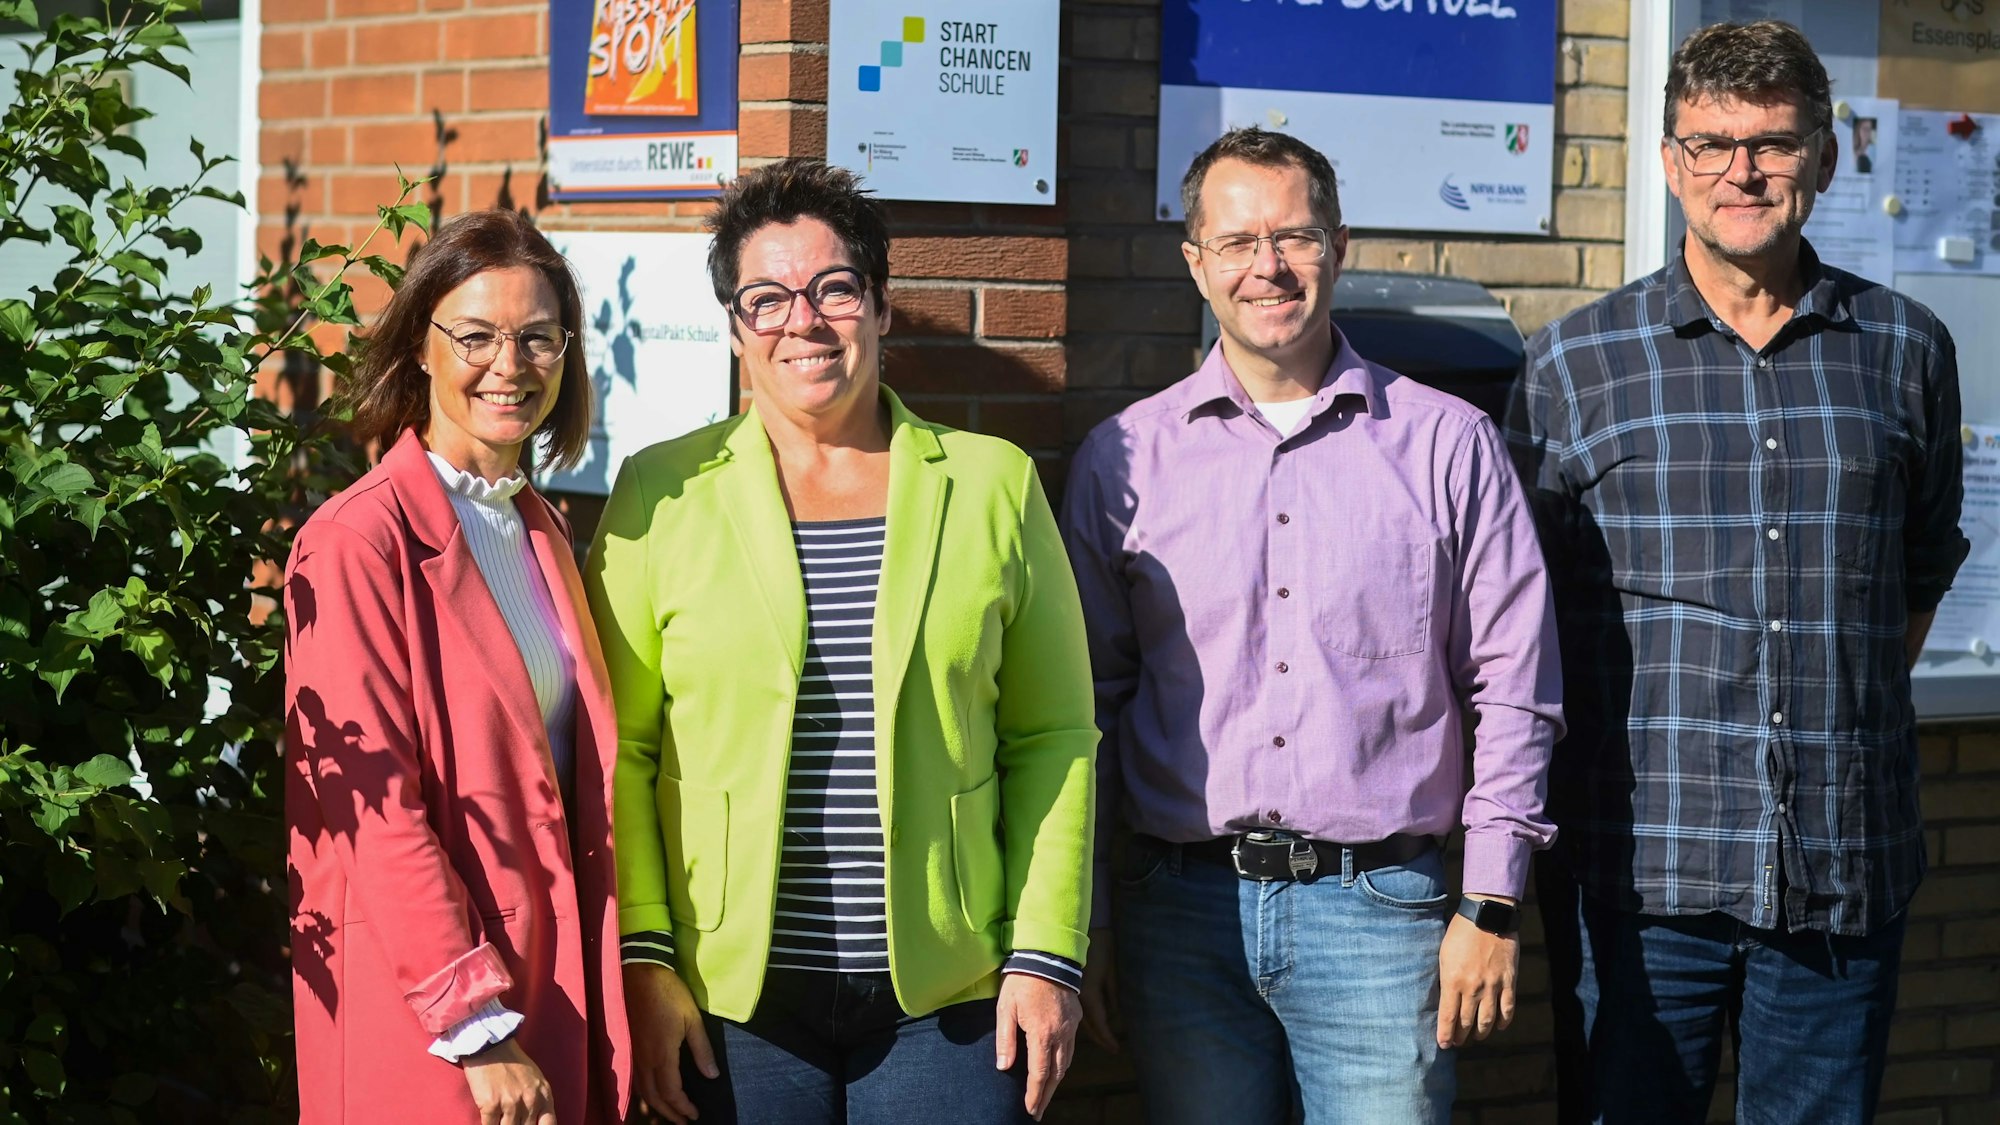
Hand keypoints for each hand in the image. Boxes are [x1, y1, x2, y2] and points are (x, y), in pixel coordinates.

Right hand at [461, 1038, 555, 1124]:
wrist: (490, 1045)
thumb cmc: (512, 1061)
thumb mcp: (535, 1079)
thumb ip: (539, 1100)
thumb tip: (538, 1122)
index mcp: (543, 1094)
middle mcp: (530, 1100)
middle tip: (513, 1121)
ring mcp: (511, 1103)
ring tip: (500, 1120)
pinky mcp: (490, 1105)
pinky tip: (489, 1121)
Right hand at [625, 962, 717, 1123]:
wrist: (639, 971)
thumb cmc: (668, 992)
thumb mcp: (692, 1018)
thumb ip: (702, 1049)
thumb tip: (711, 1075)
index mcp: (661, 1054)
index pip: (671, 1092)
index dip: (682, 1107)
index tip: (694, 1115)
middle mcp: (643, 1059)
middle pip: (654, 1097)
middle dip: (669, 1113)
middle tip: (683, 1122)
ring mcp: (632, 1053)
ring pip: (641, 1090)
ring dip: (655, 1106)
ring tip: (669, 1114)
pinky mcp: (627, 1046)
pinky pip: (634, 1079)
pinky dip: (644, 1093)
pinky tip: (650, 1095)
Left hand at [996, 972, 1082, 1120]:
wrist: (1047, 955)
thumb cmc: (1021, 981)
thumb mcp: (1005, 1009)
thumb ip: (1005, 1040)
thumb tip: (1004, 1067)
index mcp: (1042, 1034)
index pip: (1039, 1074)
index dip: (1035, 1094)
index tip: (1031, 1110)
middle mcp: (1061, 1034)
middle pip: (1057, 1074)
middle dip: (1047, 1094)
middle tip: (1038, 1110)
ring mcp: (1071, 1026)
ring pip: (1067, 1062)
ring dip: (1057, 1080)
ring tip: (1046, 1093)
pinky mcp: (1076, 1017)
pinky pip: (1072, 1047)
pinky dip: (1064, 1062)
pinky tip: (1057, 1066)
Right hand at [1079, 927, 1120, 1052]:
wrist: (1072, 933)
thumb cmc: (1099, 948)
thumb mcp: (1110, 972)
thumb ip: (1112, 995)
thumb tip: (1115, 1014)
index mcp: (1089, 996)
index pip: (1100, 1025)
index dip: (1108, 1039)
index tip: (1116, 1050)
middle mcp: (1076, 1001)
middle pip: (1088, 1027)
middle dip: (1100, 1039)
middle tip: (1112, 1048)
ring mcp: (1069, 997)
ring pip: (1079, 1021)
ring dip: (1090, 1031)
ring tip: (1102, 1039)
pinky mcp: (1066, 991)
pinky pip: (1074, 1012)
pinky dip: (1082, 1021)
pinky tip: (1085, 1024)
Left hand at [1436, 896, 1518, 1049]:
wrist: (1487, 916)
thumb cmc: (1460, 932)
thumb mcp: (1443, 954)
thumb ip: (1446, 979)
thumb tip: (1445, 999)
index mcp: (1452, 981)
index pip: (1448, 1017)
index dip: (1445, 1035)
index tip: (1443, 1045)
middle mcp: (1473, 988)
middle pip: (1466, 1022)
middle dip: (1460, 1037)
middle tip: (1457, 1043)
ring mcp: (1493, 986)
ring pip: (1487, 1020)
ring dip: (1480, 1033)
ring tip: (1475, 1037)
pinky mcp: (1509, 982)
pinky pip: (1508, 1009)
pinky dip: (1503, 1021)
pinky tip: (1498, 1026)